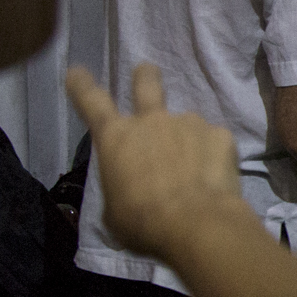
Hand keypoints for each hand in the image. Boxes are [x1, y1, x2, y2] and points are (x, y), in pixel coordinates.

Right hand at [66, 64, 240, 256]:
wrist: (196, 224)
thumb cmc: (144, 225)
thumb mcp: (115, 212)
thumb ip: (121, 188)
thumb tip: (130, 191)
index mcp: (116, 139)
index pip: (91, 102)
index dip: (82, 85)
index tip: (77, 70)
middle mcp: (151, 121)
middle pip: (146, 83)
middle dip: (145, 75)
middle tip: (147, 72)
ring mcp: (188, 123)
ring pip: (185, 124)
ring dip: (187, 141)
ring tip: (195, 172)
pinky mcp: (220, 134)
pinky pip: (213, 143)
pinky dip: (213, 158)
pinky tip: (215, 180)